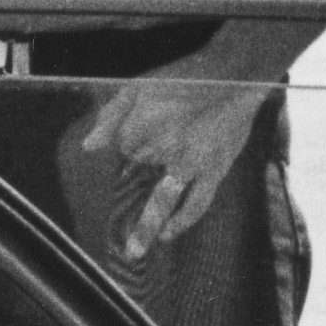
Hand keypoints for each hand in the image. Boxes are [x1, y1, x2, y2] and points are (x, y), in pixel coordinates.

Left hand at [70, 72, 277, 252]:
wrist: (235, 75)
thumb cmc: (185, 79)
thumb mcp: (138, 86)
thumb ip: (110, 116)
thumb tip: (89, 147)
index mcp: (144, 128)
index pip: (121, 151)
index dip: (124, 148)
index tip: (129, 151)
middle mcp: (165, 149)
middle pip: (136, 182)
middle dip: (124, 208)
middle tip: (115, 239)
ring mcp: (191, 162)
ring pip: (163, 202)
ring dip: (149, 228)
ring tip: (136, 249)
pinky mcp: (216, 170)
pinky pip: (196, 203)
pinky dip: (182, 220)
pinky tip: (168, 233)